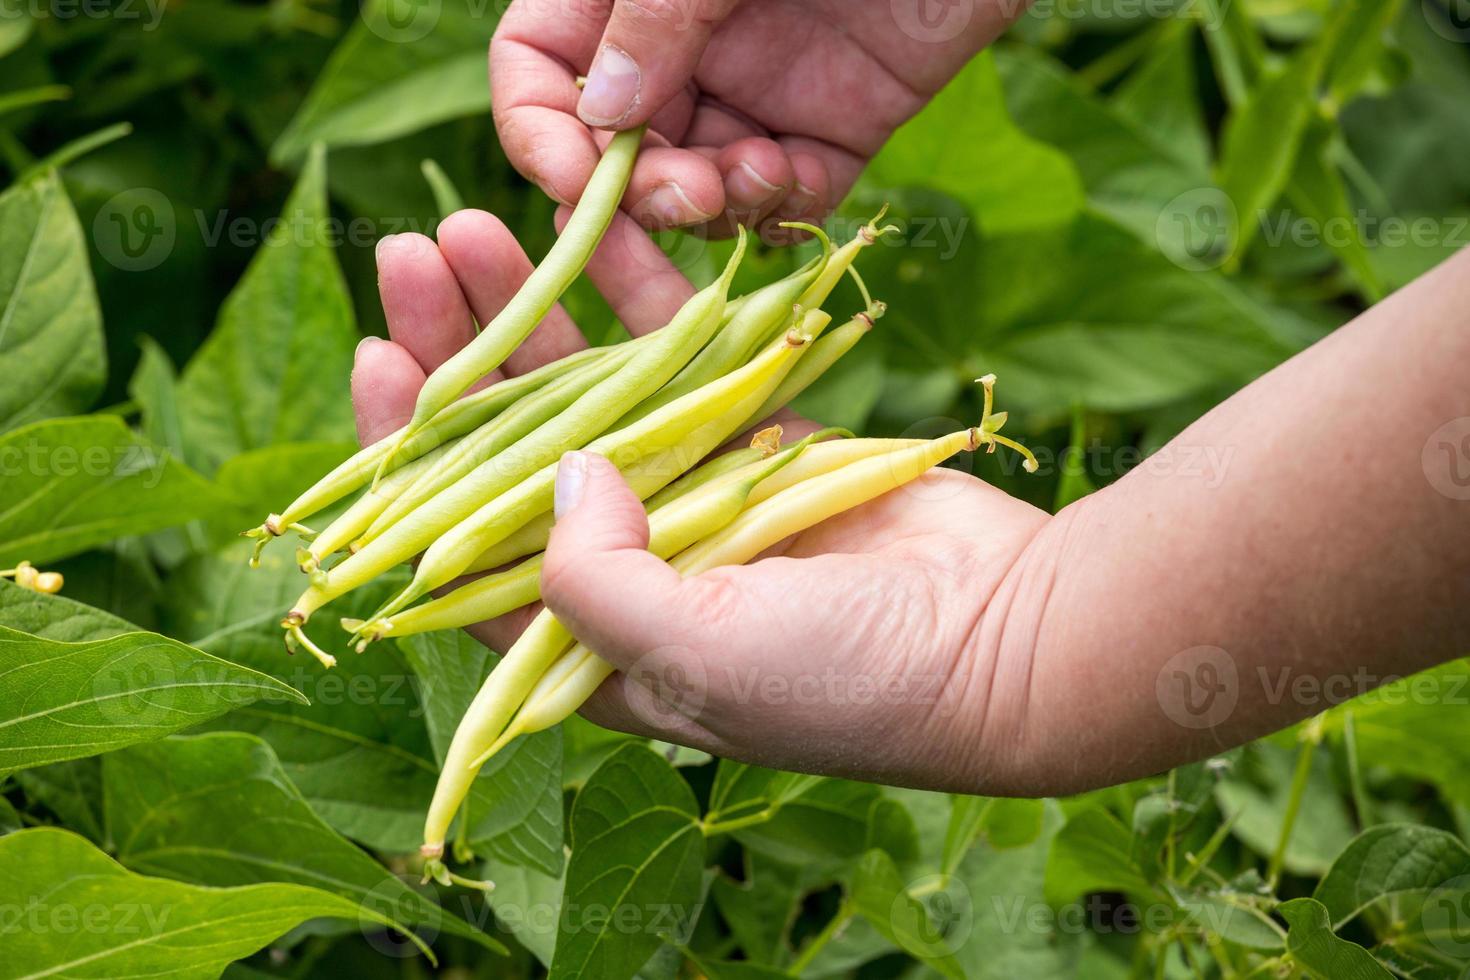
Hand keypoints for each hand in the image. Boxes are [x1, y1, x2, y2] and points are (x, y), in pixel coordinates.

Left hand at [352, 207, 1051, 792]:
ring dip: (530, 312)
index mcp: (588, 642)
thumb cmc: (846, 682)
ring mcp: (689, 496)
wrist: (1001, 639)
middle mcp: (626, 566)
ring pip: (584, 389)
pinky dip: (635, 298)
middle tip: (410, 262)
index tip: (381, 364)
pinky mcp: (753, 439)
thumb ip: (597, 580)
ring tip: (471, 226)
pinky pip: (677, 357)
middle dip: (457, 357)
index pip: (463, 546)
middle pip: (510, 450)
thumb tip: (558, 474)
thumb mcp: (697, 658)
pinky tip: (581, 233)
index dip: (407, 460)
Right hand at [490, 0, 1019, 237]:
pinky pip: (786, 198)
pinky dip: (780, 207)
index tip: (578, 179)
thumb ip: (658, 16)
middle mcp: (683, 47)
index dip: (541, 132)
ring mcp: (758, 90)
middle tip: (686, 197)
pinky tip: (795, 176)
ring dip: (712, 204)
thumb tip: (599, 114)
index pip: (540, 69)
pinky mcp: (837, 125)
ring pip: (697, 189)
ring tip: (757, 171)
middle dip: (637, 195)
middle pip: (615, 151)